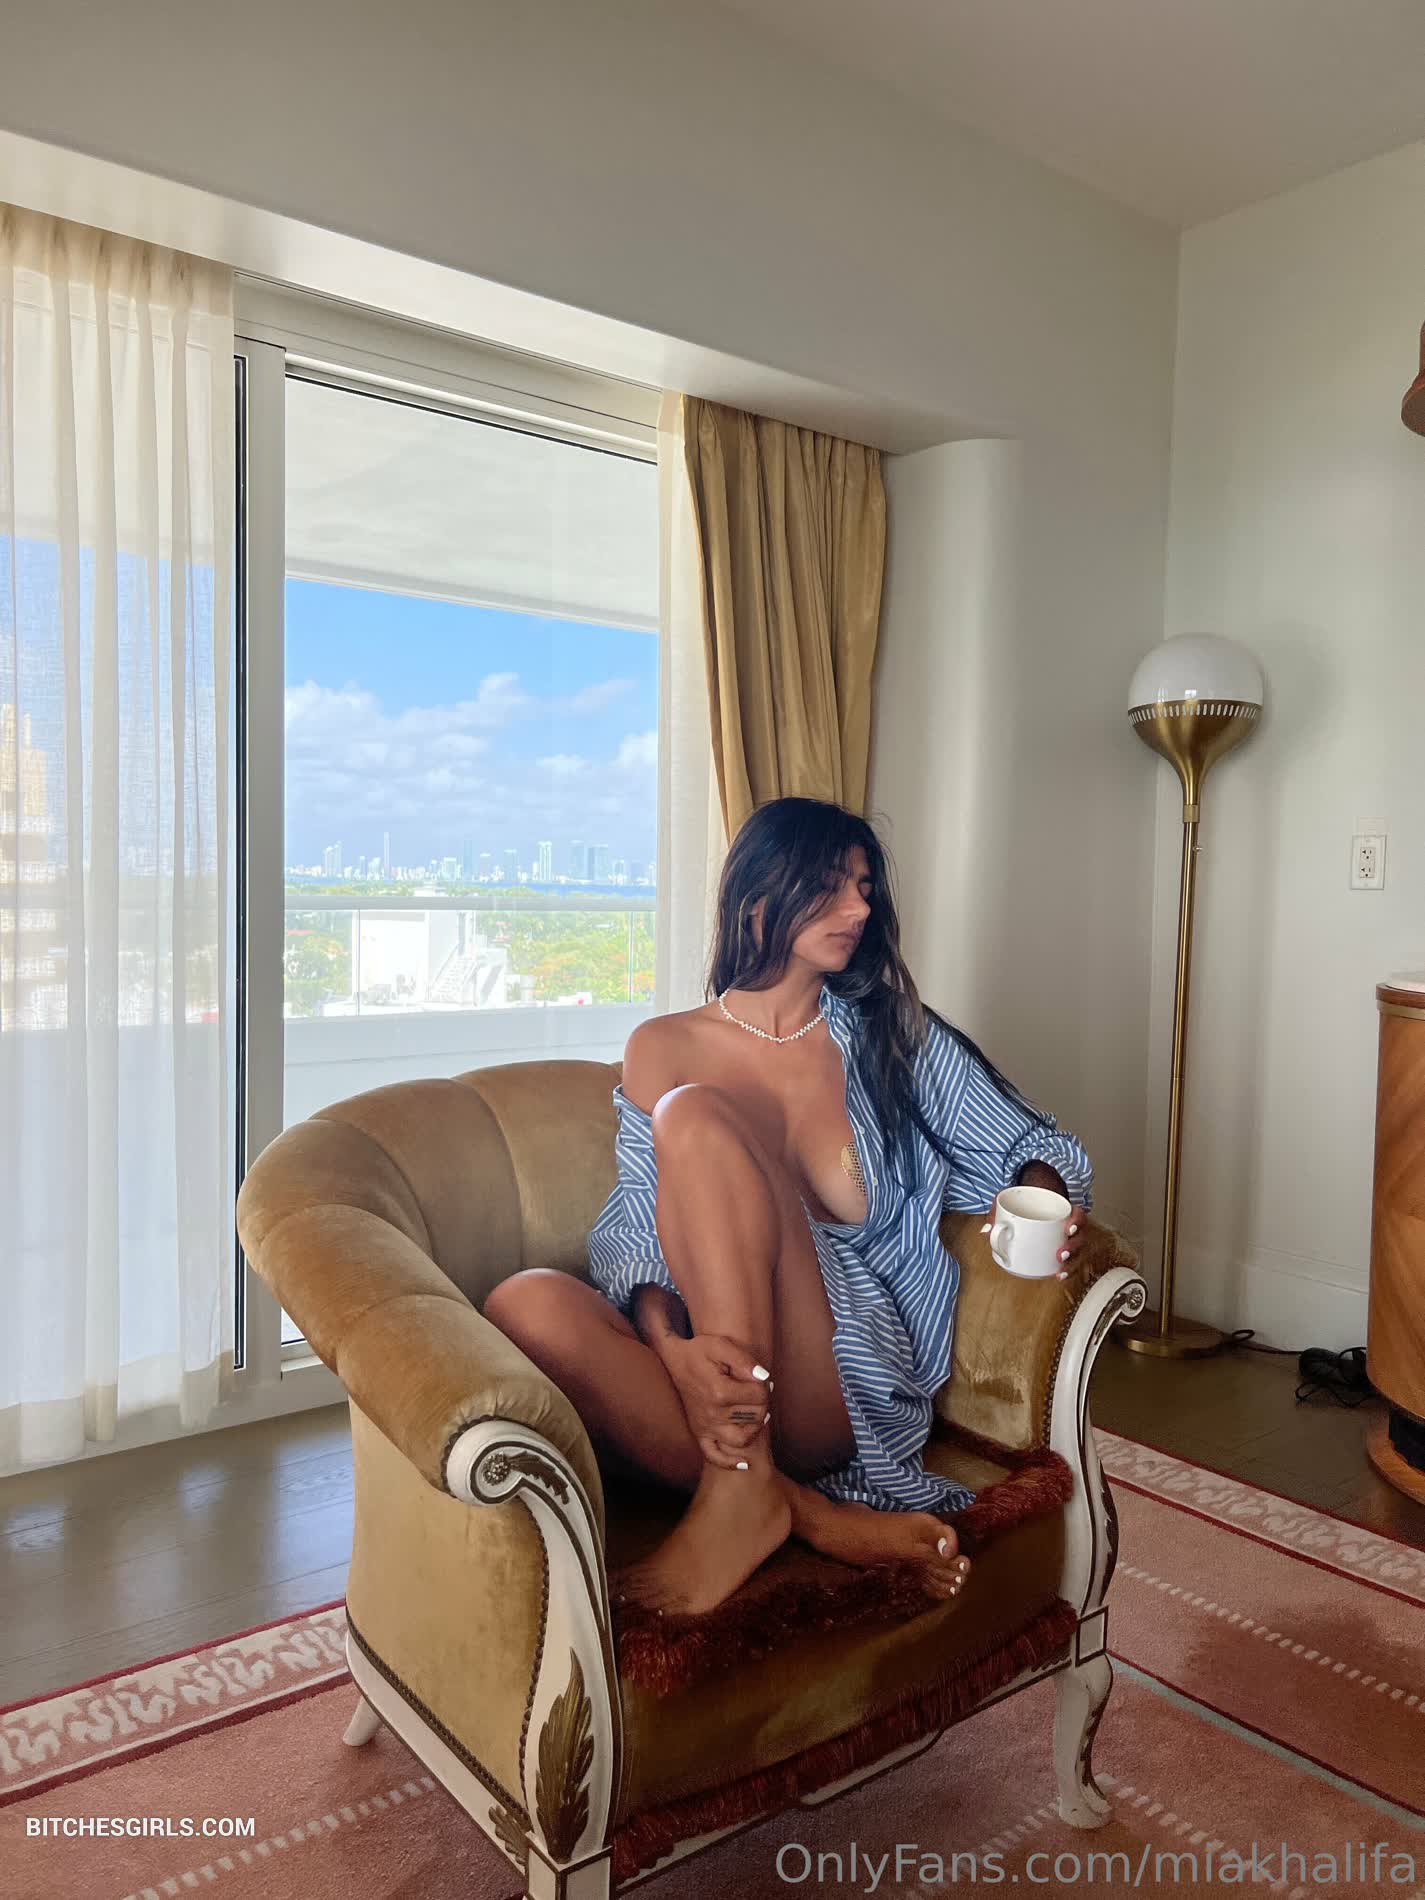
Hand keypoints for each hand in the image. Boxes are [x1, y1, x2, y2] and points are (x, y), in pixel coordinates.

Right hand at [657, 1333, 771, 1468]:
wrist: (675, 1360)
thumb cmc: (700, 1350)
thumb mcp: (721, 1345)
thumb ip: (744, 1360)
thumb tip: (763, 1377)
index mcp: (719, 1391)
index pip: (759, 1394)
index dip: (765, 1383)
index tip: (759, 1376)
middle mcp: (712, 1413)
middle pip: (755, 1416)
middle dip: (763, 1402)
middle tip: (758, 1390)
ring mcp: (705, 1426)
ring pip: (742, 1439)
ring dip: (755, 1428)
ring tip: (755, 1413)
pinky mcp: (700, 1433)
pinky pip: (715, 1456)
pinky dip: (730, 1462)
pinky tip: (744, 1461)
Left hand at [982, 1188, 1087, 1281]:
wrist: (1031, 1197)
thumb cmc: (1022, 1200)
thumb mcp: (1009, 1199)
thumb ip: (997, 1213)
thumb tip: (986, 1232)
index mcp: (1062, 1208)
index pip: (1078, 1214)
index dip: (1077, 1222)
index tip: (1069, 1230)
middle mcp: (1069, 1224)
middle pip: (1080, 1237)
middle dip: (1073, 1248)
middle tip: (1060, 1254)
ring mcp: (1067, 1237)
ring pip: (1077, 1251)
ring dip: (1071, 1263)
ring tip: (1060, 1270)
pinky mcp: (1062, 1248)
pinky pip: (1070, 1259)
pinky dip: (1067, 1269)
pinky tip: (1058, 1275)